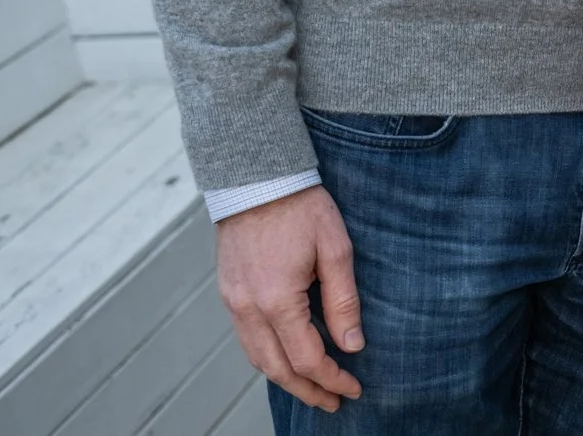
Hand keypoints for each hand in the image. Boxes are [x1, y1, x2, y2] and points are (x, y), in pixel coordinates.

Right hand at [215, 185, 361, 411]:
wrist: (256, 179)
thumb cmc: (301, 208)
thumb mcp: (335, 249)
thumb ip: (343, 301)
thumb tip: (353, 345)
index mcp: (278, 300)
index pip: (308, 358)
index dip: (332, 379)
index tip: (353, 388)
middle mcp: (249, 309)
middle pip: (278, 369)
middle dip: (308, 391)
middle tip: (333, 403)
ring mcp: (233, 303)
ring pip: (257, 359)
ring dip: (285, 379)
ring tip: (313, 389)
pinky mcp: (228, 294)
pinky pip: (246, 340)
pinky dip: (267, 358)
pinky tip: (287, 358)